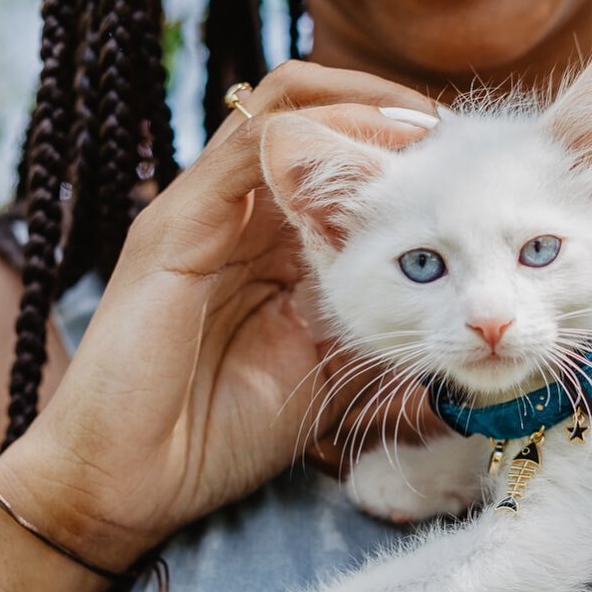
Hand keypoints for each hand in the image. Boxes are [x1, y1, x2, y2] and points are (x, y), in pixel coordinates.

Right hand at [0, 62, 438, 568]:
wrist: (128, 482)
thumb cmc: (221, 433)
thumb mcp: (321, 367)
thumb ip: (367, 326)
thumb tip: (440, 309)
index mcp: (269, 243)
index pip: (333, 162)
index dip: (399, 153)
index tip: (463, 164)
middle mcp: (237, 215)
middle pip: (314, 121)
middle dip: (387, 114)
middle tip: (452, 134)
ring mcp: (201, 212)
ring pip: (282, 113)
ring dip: (359, 109)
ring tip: (424, 130)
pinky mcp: (172, 225)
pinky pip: (249, 151)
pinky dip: (315, 137)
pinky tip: (375, 154)